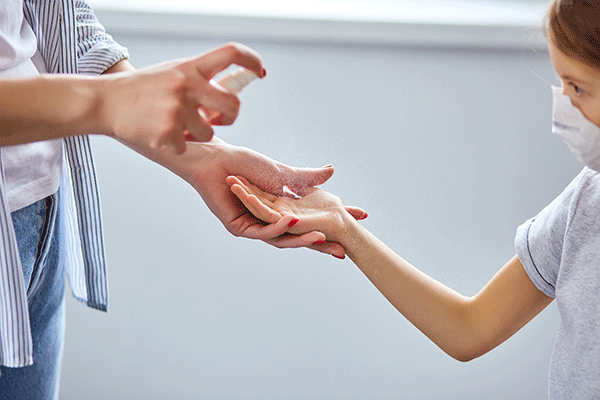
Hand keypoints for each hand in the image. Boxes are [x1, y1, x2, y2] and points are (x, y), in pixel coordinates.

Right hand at [99, 43, 264, 153]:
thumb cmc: (141, 89)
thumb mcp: (172, 73)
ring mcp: (177, 110)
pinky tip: (158, 133)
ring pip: (210, 133)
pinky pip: (186, 146)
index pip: (230, 54)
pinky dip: (176, 144)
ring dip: (196, 134)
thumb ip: (199, 80)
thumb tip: (229, 95)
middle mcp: (186, 86)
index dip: (250, 60)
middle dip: (230, 117)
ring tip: (174, 125)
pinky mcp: (168, 133)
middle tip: (219, 120)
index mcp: (190, 68)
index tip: (259, 70)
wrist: (104, 102)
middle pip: (234, 105)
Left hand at [142, 137, 353, 255]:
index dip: (329, 229)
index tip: (350, 234)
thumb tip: (332, 171)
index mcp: (279, 214)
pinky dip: (278, 227)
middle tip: (342, 252)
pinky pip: (262, 230)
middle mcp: (268, 225)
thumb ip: (306, 177)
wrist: (217, 160)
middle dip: (320, 245)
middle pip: (297, 238)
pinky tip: (293, 222)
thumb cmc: (246, 164)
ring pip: (281, 239)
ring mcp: (253, 228)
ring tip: (321, 237)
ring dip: (301, 239)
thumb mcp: (283, 173)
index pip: (308, 225)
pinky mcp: (238, 228)